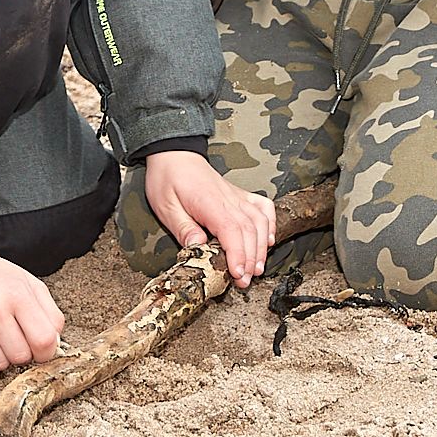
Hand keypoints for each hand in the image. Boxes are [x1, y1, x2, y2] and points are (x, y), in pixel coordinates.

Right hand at [0, 244, 64, 370]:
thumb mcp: (29, 283)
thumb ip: (50, 313)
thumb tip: (56, 343)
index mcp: (18, 295)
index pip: (44, 340)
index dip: (47, 350)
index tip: (42, 347)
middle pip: (21, 356)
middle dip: (24, 353)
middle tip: (18, 338)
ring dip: (3, 356)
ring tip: (0, 337)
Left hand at [143, 151, 274, 286]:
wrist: (174, 154)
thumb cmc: (168, 179)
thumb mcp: (166, 206)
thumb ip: (183, 228)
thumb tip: (197, 248)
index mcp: (209, 202)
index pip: (231, 230)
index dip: (238, 254)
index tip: (238, 274)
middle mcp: (228, 199)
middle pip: (249, 231)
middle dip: (250, 260)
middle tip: (245, 282)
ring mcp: (237, 196)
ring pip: (260, 221)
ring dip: (261, 247)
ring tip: (257, 269)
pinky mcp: (240, 195)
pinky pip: (263, 207)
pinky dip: (270, 224)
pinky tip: (268, 239)